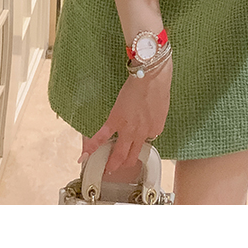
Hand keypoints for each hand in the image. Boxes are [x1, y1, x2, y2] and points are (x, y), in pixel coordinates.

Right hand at [80, 56, 171, 173]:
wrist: (152, 77)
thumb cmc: (159, 85)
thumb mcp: (162, 106)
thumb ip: (155, 116)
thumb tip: (149, 116)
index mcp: (155, 129)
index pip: (146, 141)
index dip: (139, 142)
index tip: (133, 144)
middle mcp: (142, 134)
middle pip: (132, 156)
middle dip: (124, 164)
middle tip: (117, 168)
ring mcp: (128, 129)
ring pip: (119, 153)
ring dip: (112, 163)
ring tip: (105, 169)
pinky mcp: (115, 120)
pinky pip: (103, 136)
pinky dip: (93, 147)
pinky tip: (86, 155)